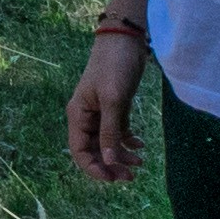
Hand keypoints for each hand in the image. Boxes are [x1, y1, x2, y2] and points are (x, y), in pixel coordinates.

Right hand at [65, 26, 148, 185]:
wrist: (126, 40)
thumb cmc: (114, 66)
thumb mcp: (113, 100)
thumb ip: (109, 132)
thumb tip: (109, 161)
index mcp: (78, 115)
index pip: (79, 151)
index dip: (93, 168)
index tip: (112, 178)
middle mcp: (87, 117)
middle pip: (94, 151)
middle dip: (111, 165)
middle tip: (131, 177)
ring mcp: (101, 113)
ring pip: (108, 143)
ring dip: (121, 155)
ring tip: (140, 164)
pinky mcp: (115, 107)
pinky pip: (118, 132)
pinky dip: (128, 141)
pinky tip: (141, 146)